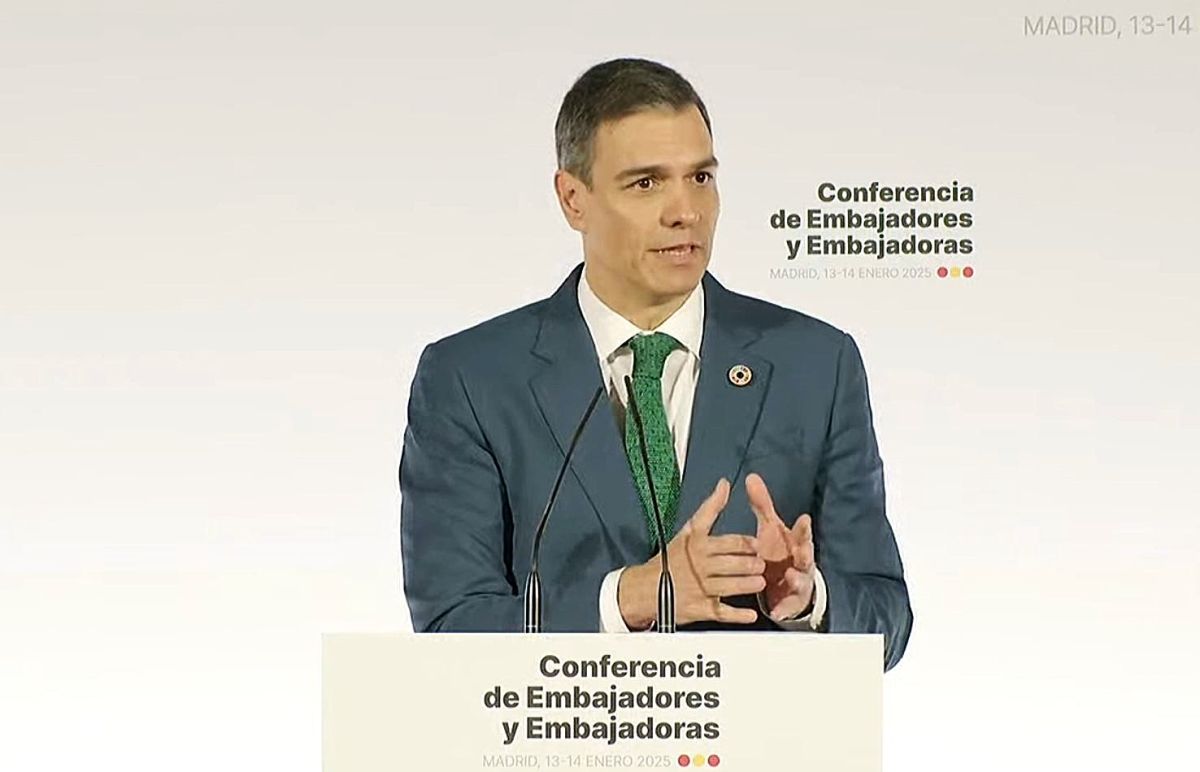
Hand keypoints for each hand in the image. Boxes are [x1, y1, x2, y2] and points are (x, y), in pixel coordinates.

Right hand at [618, 478, 765, 628]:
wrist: (645, 588)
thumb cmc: (672, 557)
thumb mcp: (689, 530)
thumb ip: (710, 508)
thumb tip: (724, 484)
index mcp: (699, 545)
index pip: (731, 542)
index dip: (748, 544)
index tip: (758, 545)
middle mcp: (700, 565)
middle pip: (735, 564)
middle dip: (752, 564)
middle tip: (760, 564)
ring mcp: (701, 588)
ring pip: (731, 586)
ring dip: (748, 585)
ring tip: (758, 582)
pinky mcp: (700, 608)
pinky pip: (722, 612)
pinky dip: (738, 615)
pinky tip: (750, 614)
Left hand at [746, 472, 814, 620]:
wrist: (786, 584)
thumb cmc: (779, 551)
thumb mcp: (770, 528)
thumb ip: (762, 505)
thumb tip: (751, 477)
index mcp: (795, 543)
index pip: (802, 533)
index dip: (803, 527)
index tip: (803, 519)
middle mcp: (800, 562)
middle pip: (807, 557)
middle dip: (806, 553)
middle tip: (803, 551)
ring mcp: (797, 583)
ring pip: (800, 581)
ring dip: (796, 579)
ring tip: (790, 576)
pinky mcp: (790, 602)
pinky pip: (787, 606)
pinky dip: (783, 609)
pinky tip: (776, 612)